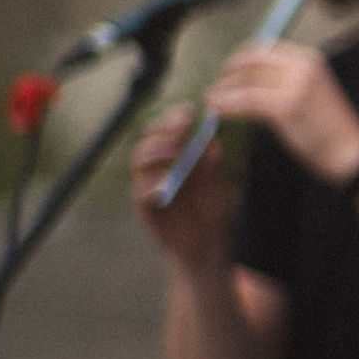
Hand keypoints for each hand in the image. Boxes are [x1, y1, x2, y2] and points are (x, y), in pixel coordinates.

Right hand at [130, 106, 231, 266]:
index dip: (174, 118)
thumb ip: (213, 167)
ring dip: (156, 152)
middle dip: (162, 129)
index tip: (189, 110)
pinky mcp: (146, 210)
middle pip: (149, 140)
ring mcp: (150, 188)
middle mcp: (159, 170)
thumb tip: (212, 141)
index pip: (168, 131)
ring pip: (139, 162)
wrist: (209, 247)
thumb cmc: (215, 213)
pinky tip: (167, 182)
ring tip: (174, 149)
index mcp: (177, 160)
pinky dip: (151, 185)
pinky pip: (140, 194)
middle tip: (180, 125)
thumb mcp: (219, 186)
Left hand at [207, 42, 358, 186]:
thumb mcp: (310, 92)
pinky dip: (227, 105)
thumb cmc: (329, 128)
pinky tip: (217, 112)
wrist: (351, 152)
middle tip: (215, 89)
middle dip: (227, 74)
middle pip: (251, 60)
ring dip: (222, 91)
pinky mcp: (286, 107)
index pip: (263, 49)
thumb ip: (286, 79)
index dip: (239, 60)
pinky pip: (247, 101)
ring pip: (245, 80)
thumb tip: (248, 77)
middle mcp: (303, 66)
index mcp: (309, 59)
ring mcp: (296, 85)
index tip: (227, 75)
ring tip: (211, 102)